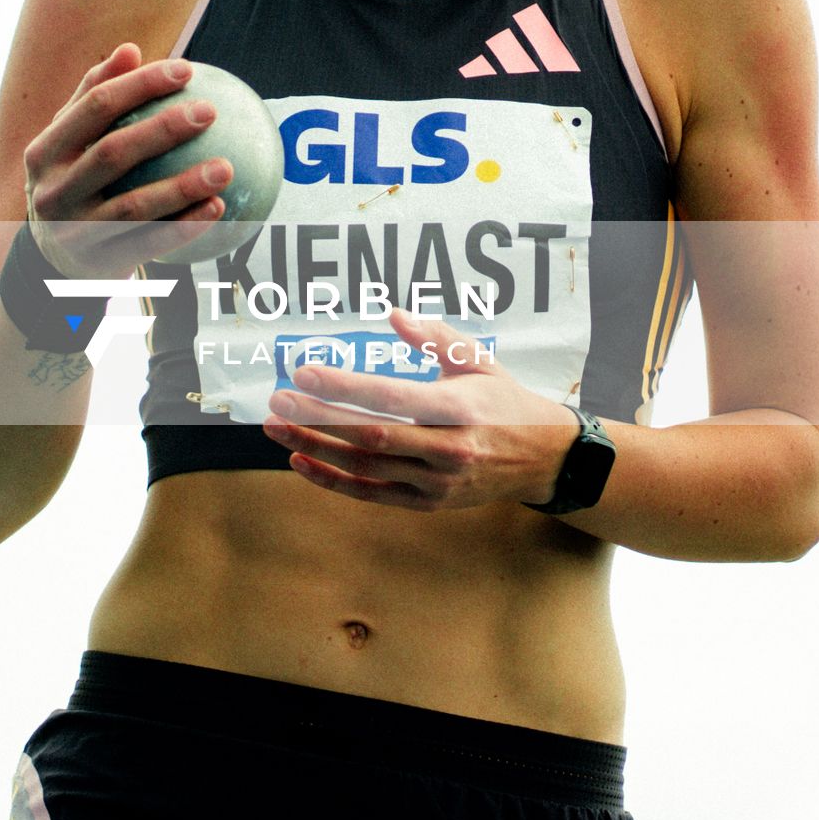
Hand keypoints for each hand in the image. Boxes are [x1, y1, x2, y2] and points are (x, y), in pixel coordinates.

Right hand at [22, 42, 229, 275]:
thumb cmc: (73, 182)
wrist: (51, 262)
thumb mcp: (69, 143)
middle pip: (113, 153)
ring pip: (135, 206)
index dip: (141, 84)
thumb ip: (93, 98)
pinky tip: (219, 207)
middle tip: (209, 111)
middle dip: (163, 129)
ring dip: (184, 186)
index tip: (187, 69)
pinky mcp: (99, 265)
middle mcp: (53, 192)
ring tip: (227, 167)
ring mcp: (74, 233)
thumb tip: (130, 49)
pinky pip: (150, 243)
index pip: (95, 106)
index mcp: (45, 151)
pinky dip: (186, 226)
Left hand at [263, 306, 579, 511]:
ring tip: (276, 427)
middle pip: (371, 435)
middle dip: (318, 419)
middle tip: (277, 401)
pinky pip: (372, 494)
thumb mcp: (478, 360)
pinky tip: (301, 461)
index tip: (303, 372)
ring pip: (366, 467)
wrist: (542, 458)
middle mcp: (448, 449)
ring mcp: (437, 483)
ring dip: (316, 448)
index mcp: (459, 408)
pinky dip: (333, 481)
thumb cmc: (504, 399)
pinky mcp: (428, 504)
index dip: (343, 386)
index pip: (390, 396)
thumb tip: (394, 315)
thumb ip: (436, 338)